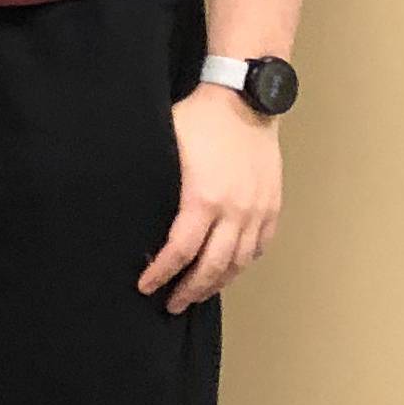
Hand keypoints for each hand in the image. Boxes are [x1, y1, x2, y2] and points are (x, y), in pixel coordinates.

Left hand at [139, 86, 283, 311]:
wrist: (244, 100)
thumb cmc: (198, 120)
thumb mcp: (167, 148)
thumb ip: (157, 184)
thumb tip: (131, 207)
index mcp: (203, 199)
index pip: (180, 251)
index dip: (162, 273)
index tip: (146, 286)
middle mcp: (234, 211)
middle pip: (212, 267)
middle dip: (189, 290)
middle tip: (171, 304)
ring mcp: (257, 211)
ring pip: (239, 262)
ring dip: (217, 283)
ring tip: (198, 293)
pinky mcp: (272, 206)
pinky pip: (260, 246)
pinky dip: (244, 263)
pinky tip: (230, 269)